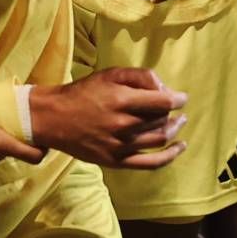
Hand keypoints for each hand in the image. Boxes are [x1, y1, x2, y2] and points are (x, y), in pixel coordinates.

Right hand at [29, 68, 187, 169]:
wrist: (54, 118)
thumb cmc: (84, 92)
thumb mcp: (110, 74)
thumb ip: (140, 76)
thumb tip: (165, 89)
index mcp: (122, 100)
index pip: (164, 102)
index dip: (179, 99)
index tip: (182, 98)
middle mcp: (123, 125)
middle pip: (162, 119)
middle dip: (172, 112)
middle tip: (174, 108)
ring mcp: (120, 146)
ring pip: (159, 139)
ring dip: (174, 130)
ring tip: (179, 122)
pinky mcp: (116, 161)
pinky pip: (150, 163)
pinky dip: (170, 156)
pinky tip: (180, 147)